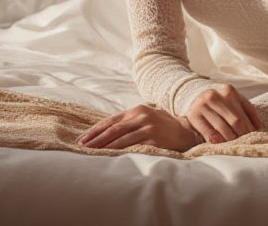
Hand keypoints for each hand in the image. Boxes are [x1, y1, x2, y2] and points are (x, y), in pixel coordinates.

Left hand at [77, 104, 199, 151]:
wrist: (185, 132)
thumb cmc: (163, 126)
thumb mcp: (146, 117)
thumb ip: (130, 122)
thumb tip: (107, 132)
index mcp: (137, 110)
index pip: (112, 120)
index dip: (96, 130)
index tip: (83, 138)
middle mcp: (141, 116)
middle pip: (113, 129)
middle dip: (96, 139)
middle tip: (83, 147)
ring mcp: (148, 127)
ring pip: (121, 138)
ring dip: (104, 146)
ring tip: (92, 153)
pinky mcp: (154, 139)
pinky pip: (133, 146)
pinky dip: (120, 152)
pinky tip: (111, 156)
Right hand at [185, 83, 262, 143]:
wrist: (195, 100)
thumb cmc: (220, 105)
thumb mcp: (234, 103)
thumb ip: (248, 112)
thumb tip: (260, 128)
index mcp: (229, 91)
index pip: (244, 114)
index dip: (250, 129)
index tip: (254, 140)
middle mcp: (215, 96)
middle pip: (235, 121)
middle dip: (242, 136)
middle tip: (245, 146)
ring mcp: (203, 104)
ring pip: (223, 128)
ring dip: (231, 140)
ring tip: (235, 147)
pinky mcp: (193, 115)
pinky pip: (208, 132)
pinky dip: (216, 140)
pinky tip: (221, 144)